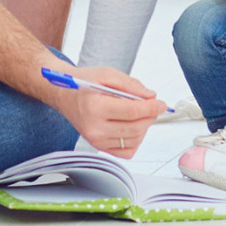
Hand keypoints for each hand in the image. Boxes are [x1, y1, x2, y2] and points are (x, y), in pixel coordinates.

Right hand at [45, 63, 163, 157]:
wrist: (63, 95)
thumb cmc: (83, 83)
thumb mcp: (107, 74)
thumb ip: (131, 85)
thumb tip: (150, 96)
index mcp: (95, 107)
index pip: (132, 111)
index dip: (151, 108)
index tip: (161, 103)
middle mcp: (94, 127)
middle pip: (135, 128)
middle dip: (150, 116)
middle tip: (153, 106)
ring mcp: (96, 140)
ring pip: (133, 140)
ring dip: (144, 127)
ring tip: (140, 113)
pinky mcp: (98, 147)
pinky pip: (126, 151)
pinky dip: (135, 140)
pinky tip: (131, 126)